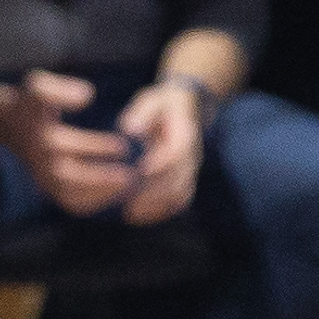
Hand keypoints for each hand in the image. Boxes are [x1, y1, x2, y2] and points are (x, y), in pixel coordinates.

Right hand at [1, 71, 137, 216]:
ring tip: (128, 186)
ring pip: (70, 193)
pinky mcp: (46, 187)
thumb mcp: (38, 86)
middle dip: (101, 175)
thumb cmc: (31, 103)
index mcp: (39, 134)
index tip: (123, 144)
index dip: (94, 146)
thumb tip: (86, 97)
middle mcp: (39, 158)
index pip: (62, 139)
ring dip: (100, 192)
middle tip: (133, 172)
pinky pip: (70, 202)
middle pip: (69, 175)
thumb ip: (61, 90)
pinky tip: (115, 193)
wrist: (7, 124)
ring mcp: (41, 175)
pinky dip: (93, 201)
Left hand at [119, 80, 207, 226]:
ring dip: (156, 207)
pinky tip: (138, 218)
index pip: (176, 153)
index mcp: (185, 135)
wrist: (185, 108)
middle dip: (153, 194)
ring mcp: (190, 170)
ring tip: (129, 214)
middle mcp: (192, 156)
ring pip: (180, 195)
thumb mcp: (152, 101)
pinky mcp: (184, 180)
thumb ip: (142, 114)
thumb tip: (131, 130)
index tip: (137, 173)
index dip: (158, 164)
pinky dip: (161, 212)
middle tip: (126, 203)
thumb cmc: (162, 104)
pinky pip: (178, 201)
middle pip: (178, 180)